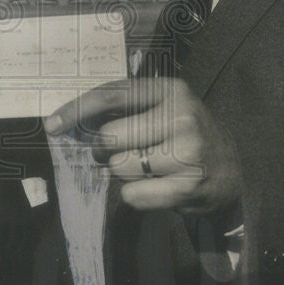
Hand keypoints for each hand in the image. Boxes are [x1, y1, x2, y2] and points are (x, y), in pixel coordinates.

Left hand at [44, 78, 239, 212]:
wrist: (230, 170)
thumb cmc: (183, 135)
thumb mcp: (163, 107)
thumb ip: (125, 107)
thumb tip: (70, 121)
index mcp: (171, 90)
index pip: (112, 95)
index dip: (77, 110)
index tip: (52, 124)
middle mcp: (181, 116)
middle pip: (109, 137)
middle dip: (102, 149)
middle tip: (115, 152)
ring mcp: (187, 152)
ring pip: (119, 167)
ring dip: (122, 172)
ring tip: (147, 167)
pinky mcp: (187, 187)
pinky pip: (132, 194)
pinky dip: (135, 194)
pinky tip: (156, 186)